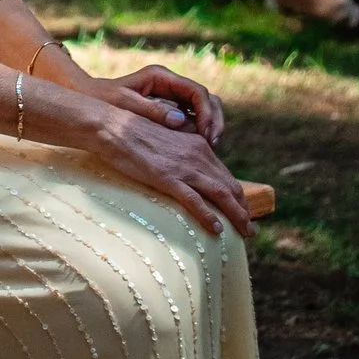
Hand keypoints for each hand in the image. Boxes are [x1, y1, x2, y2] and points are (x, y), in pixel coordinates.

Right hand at [92, 110, 251, 238]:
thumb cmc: (130, 132)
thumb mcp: (164, 138)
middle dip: (243, 210)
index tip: (242, 210)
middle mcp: (196, 155)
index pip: (225, 175)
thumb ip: (180, 152)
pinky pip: (194, 201)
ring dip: (236, 216)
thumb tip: (187, 169)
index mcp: (197, 145)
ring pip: (220, 196)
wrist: (109, 125)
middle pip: (230, 187)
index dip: (237, 195)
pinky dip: (208, 216)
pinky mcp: (166, 177)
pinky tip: (216, 230)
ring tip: (244, 233)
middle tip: (249, 228)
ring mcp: (182, 167)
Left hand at [96, 63, 224, 146]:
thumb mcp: (124, 103)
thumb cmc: (102, 99)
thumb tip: (182, 121)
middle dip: (214, 120)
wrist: (87, 99)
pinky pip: (194, 118)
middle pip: (206, 99)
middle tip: (212, 143)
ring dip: (210, 127)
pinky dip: (199, 131)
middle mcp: (170, 84)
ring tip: (209, 148)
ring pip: (204, 109)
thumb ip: (151, 110)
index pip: (197, 91)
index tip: (206, 134)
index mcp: (161, 77)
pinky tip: (197, 148)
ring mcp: (172, 96)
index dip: (207, 112)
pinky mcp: (170, 109)